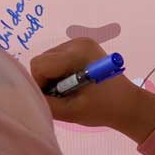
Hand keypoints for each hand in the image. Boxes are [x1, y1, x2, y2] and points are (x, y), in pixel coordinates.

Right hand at [30, 38, 154, 141]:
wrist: (128, 104)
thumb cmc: (103, 109)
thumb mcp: (71, 112)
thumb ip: (46, 104)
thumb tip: (25, 97)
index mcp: (78, 54)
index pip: (40, 65)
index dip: (40, 85)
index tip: (53, 98)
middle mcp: (77, 43)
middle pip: (42, 61)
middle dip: (46, 81)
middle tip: (63, 97)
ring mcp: (80, 43)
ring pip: (48, 60)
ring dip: (52, 77)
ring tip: (70, 91)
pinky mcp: (81, 47)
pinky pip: (57, 59)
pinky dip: (59, 73)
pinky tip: (74, 83)